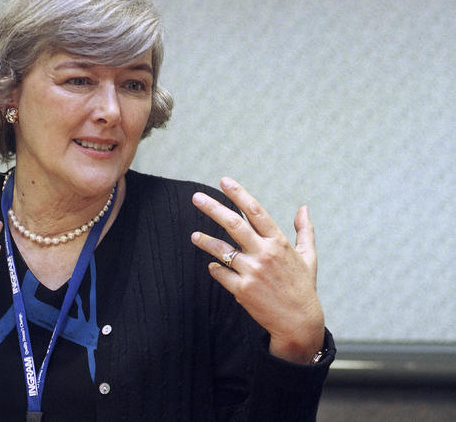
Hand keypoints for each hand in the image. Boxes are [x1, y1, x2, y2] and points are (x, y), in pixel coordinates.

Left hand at [191, 178, 324, 363]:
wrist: (298, 322)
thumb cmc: (302, 287)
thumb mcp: (308, 257)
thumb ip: (305, 231)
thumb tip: (304, 208)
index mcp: (279, 243)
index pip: (256, 212)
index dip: (239, 194)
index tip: (225, 181)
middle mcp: (264, 254)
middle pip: (233, 224)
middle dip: (213, 208)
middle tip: (196, 197)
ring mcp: (252, 272)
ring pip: (222, 250)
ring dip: (205, 241)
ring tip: (194, 236)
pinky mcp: (242, 289)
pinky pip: (221, 274)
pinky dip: (215, 269)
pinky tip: (213, 266)